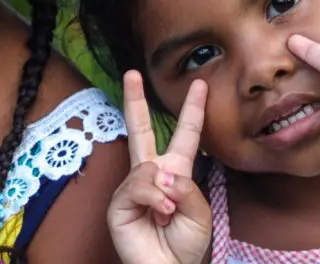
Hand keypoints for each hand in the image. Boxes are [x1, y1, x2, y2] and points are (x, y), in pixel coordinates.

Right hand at [108, 71, 211, 263]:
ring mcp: (132, 186)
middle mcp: (151, 174)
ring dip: (165, 192)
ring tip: (169, 214)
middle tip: (131, 73)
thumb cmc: (185, 245)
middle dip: (135, 101)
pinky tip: (159, 214)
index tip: (200, 85)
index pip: (186, 136)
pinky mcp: (118, 202)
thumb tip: (160, 171)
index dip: (193, 110)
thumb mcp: (200, 213)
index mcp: (175, 172)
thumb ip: (186, 187)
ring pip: (147, 167)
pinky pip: (137, 186)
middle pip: (141, 130)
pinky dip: (153, 200)